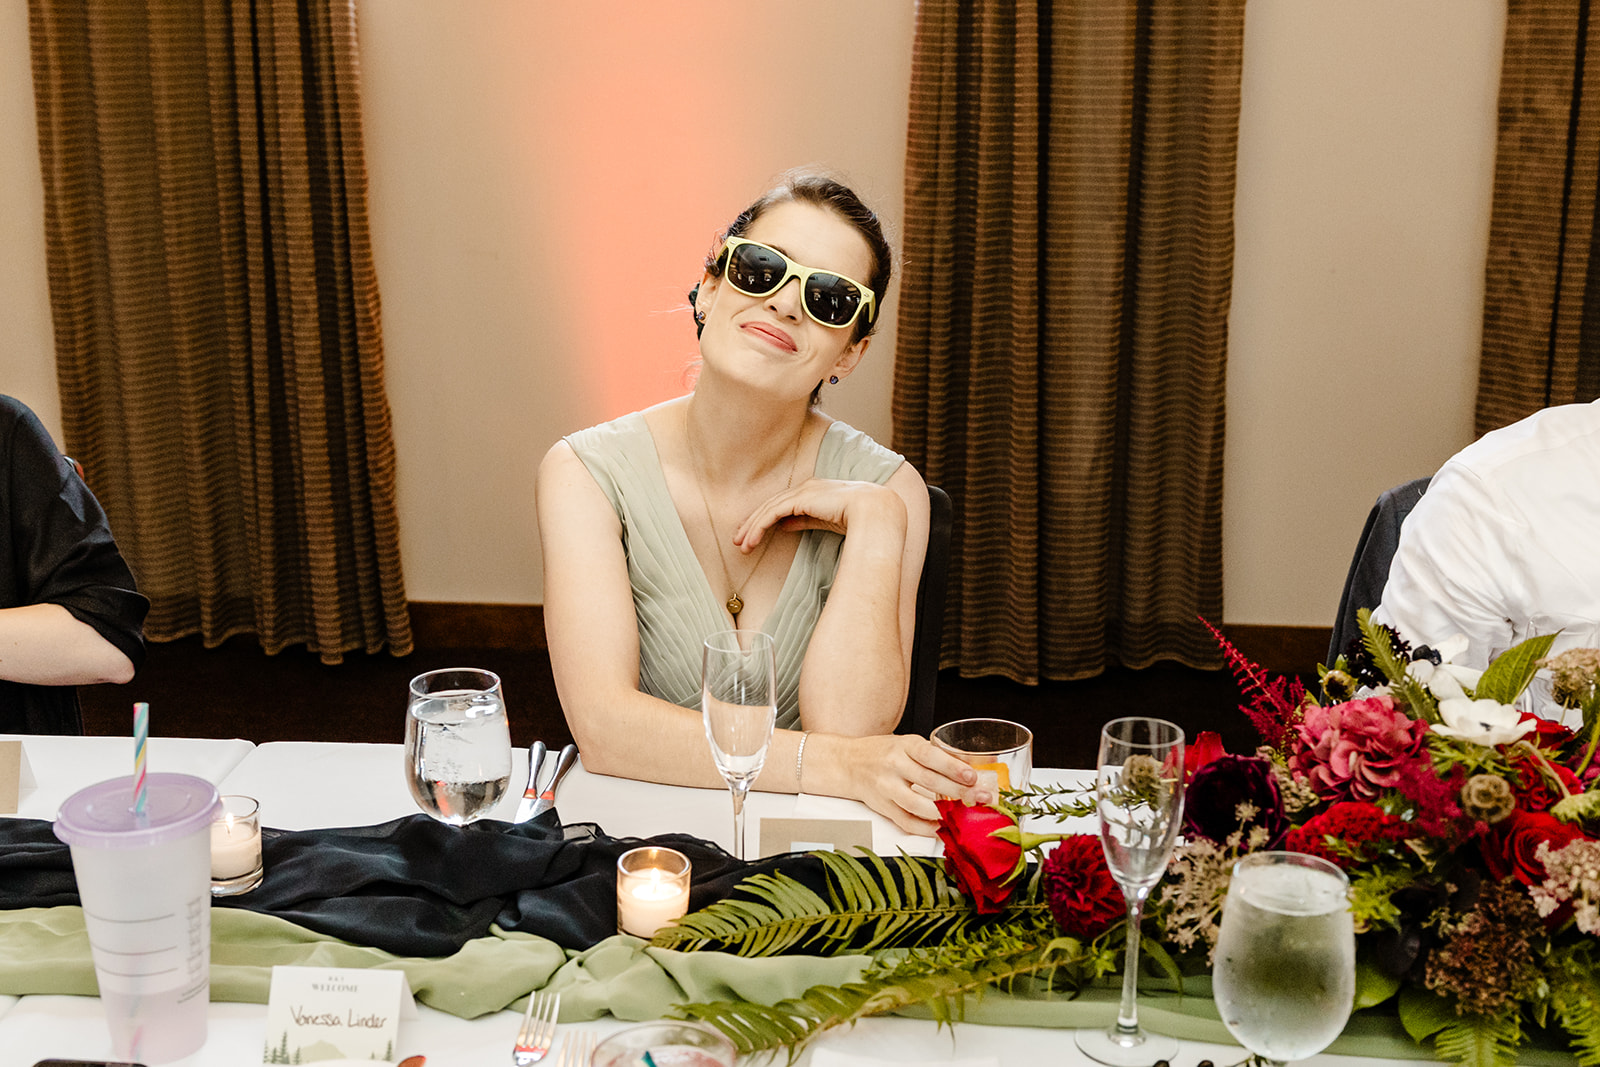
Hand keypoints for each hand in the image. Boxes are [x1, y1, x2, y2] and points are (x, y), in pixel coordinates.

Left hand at [733, 478, 904, 549]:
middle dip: (752, 524)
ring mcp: (803, 491)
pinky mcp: (801, 499)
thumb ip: (805, 520)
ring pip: (768, 509)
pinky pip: (773, 512)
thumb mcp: (826, 520)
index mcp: (814, 490)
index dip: (765, 519)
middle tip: (738, 541)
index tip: (753, 534)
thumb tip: (784, 526)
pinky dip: (760, 526)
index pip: (783, 504)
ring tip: (741, 545)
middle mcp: (806, 487)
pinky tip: (752, 539)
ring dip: (752, 528)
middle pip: (771, 505)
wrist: (875, 512)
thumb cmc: (860, 518)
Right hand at [832, 734, 992, 835]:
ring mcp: (886, 787)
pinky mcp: (882, 806)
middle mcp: (894, 765)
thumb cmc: (883, 752)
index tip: (972, 776)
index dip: (953, 767)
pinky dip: (925, 827)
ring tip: (963, 814)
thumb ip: (932, 756)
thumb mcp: (907, 743)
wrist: (847, 763)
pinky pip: (906, 821)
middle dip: (959, 792)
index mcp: (904, 746)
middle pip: (930, 781)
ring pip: (917, 804)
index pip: (931, 756)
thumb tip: (968, 770)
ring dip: (943, 812)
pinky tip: (940, 828)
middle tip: (981, 798)